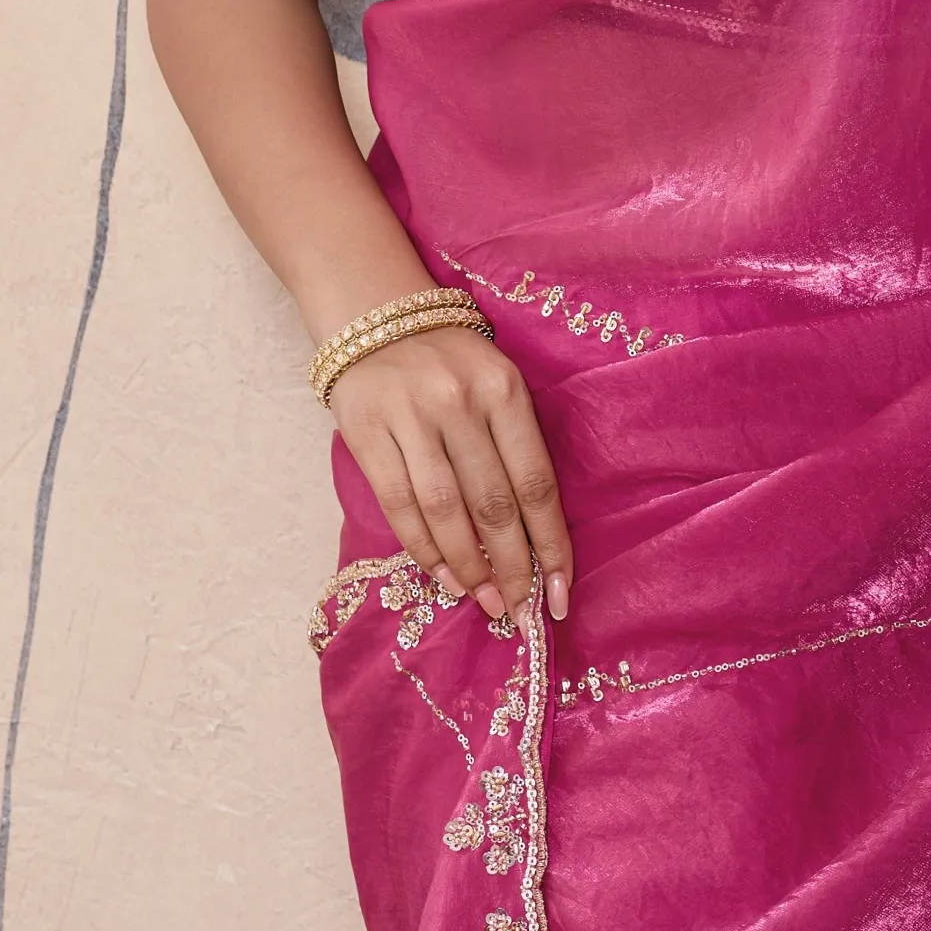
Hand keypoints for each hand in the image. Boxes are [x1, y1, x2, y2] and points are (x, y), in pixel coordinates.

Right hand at [327, 325, 572, 627]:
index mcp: (505, 389)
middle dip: (513, 567)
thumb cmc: (451, 364)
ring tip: (485, 601)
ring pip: (447, 511)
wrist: (376, 319)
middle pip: (494, 504)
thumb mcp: (496, 384)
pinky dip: (425, 548)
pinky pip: (400, 505)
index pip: (535, 481)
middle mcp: (461, 402)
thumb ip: (514, 446)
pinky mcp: (369, 433)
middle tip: (521, 611)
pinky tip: (444, 576)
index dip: (551, 543)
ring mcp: (412, 418)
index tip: (561, 591)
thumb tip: (533, 537)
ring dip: (469, 567)